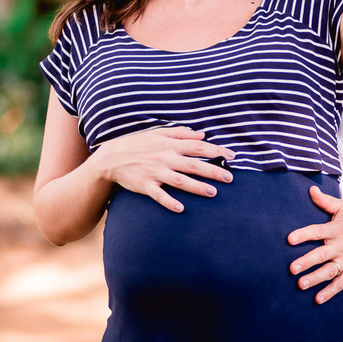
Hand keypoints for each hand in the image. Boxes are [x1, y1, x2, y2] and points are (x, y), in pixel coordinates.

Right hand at [89, 126, 234, 212]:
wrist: (111, 157)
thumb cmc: (137, 144)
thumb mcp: (157, 133)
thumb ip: (180, 132)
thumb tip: (201, 133)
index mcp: (169, 144)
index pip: (197, 147)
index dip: (216, 151)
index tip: (231, 156)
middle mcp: (164, 158)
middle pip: (193, 165)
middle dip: (212, 171)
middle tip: (229, 178)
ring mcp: (155, 172)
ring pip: (180, 181)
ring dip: (197, 187)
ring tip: (213, 193)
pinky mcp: (145, 185)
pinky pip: (159, 195)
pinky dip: (169, 202)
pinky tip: (181, 208)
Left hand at [287, 185, 342, 303]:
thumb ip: (325, 201)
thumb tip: (311, 190)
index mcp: (336, 230)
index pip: (317, 231)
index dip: (304, 234)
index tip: (289, 239)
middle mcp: (341, 246)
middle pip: (321, 254)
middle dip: (306, 261)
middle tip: (292, 268)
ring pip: (330, 271)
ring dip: (315, 278)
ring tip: (301, 284)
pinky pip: (340, 283)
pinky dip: (330, 292)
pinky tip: (317, 298)